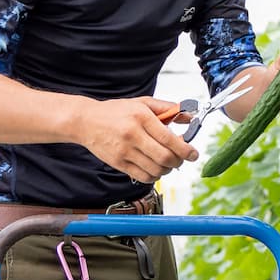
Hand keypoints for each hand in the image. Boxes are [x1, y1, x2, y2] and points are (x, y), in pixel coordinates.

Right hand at [73, 96, 196, 182]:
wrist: (85, 121)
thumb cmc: (115, 112)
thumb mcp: (142, 103)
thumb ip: (168, 108)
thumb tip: (189, 117)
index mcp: (141, 117)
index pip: (169, 139)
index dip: (186, 149)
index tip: (194, 153)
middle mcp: (133, 134)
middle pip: (165, 157)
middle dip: (179, 161)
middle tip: (182, 158)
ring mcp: (124, 151)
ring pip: (156, 169)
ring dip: (167, 169)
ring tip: (167, 162)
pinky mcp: (118, 163)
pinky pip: (143, 176)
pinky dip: (154, 176)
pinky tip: (155, 168)